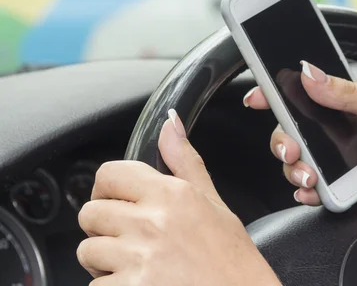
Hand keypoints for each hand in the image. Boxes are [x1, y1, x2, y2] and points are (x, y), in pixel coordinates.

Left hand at [77, 110, 279, 284]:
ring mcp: (137, 260)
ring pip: (88, 251)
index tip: (117, 199)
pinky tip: (142, 283)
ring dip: (105, 259)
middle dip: (104, 226)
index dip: (109, 187)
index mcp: (171, 195)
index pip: (109, 174)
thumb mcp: (213, 203)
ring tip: (138, 264)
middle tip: (132, 237)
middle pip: (90, 213)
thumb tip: (170, 123)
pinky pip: (97, 285)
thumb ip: (185, 161)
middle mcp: (150, 223)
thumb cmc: (231, 258)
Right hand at [245, 61, 356, 235]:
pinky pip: (310, 188)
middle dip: (282, 138)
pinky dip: (304, 192)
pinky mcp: (341, 186)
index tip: (259, 97)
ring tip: (310, 175)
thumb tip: (311, 74)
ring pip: (296, 160)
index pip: (306, 92)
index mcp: (350, 103)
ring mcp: (339, 158)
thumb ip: (348, 93)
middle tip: (292, 148)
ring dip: (293, 168)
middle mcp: (340, 129)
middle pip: (291, 128)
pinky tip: (312, 191)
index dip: (278, 92)